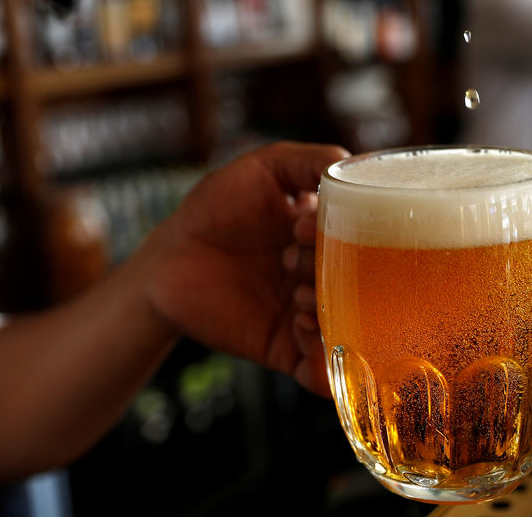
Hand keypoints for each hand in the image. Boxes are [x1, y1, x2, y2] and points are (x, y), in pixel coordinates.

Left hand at [144, 142, 348, 395]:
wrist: (166, 262)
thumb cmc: (215, 208)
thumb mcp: (265, 168)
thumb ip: (310, 161)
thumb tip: (355, 163)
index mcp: (327, 238)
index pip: (364, 242)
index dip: (346, 235)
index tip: (303, 226)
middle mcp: (323, 278)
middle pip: (359, 287)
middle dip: (338, 277)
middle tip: (297, 262)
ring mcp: (307, 315)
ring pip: (345, 329)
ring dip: (332, 315)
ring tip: (301, 298)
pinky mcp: (284, 349)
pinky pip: (316, 371)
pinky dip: (324, 366)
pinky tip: (303, 330)